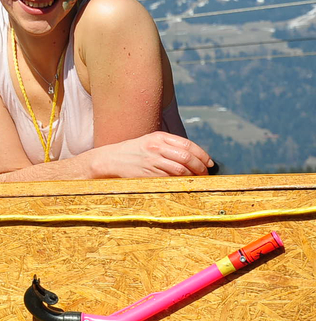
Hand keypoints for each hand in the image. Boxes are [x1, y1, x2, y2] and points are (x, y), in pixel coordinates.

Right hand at [93, 132, 212, 177]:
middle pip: (187, 157)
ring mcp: (152, 161)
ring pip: (180, 169)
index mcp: (158, 137)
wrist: (111, 159)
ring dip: (192, 175)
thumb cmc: (133, 151)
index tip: (209, 162)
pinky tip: (184, 182)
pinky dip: (181, 181)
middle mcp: (156, 147)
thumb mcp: (150, 141)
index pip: (187, 145)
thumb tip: (193, 156)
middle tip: (206, 173)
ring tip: (197, 178)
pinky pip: (170, 178)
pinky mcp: (148, 174)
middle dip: (200, 167)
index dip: (202, 154)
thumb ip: (169, 145)